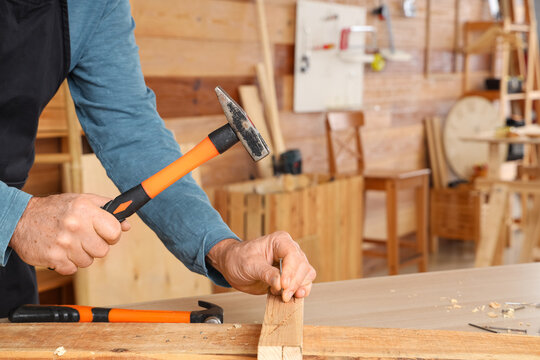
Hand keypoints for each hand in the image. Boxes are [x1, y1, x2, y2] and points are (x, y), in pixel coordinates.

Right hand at [10, 194, 129, 274]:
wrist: (21, 219)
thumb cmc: (56, 209)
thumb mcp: (82, 200)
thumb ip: (107, 209)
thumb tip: (127, 224)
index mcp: (85, 210)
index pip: (115, 231)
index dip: (113, 234)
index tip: (106, 233)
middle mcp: (75, 226)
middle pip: (103, 250)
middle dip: (96, 246)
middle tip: (86, 239)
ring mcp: (64, 243)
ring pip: (88, 262)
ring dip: (81, 255)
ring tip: (71, 243)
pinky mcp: (53, 258)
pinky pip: (72, 269)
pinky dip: (68, 263)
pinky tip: (61, 251)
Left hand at [207, 231, 315, 301]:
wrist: (232, 266)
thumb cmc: (238, 259)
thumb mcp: (249, 265)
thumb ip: (265, 273)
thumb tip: (280, 283)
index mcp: (280, 241)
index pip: (293, 254)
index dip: (291, 271)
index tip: (284, 285)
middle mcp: (289, 250)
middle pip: (303, 266)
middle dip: (295, 282)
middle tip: (284, 295)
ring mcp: (291, 264)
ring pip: (307, 275)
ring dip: (299, 287)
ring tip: (286, 296)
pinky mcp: (290, 276)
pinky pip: (303, 283)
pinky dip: (300, 291)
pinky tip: (292, 297)